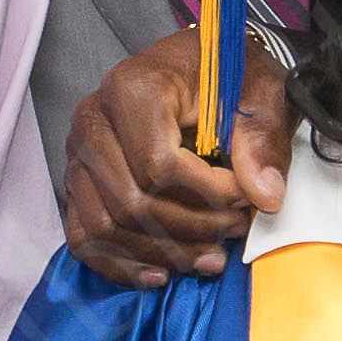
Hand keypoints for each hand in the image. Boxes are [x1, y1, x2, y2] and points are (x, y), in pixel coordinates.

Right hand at [59, 31, 292, 287]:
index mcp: (134, 88)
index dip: (209, 195)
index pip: (160, 166)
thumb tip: (264, 197)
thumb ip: (262, 141)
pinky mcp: (77, 179)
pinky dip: (120, 263)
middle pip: (131, 202)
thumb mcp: (260, 92)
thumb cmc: (230, 75)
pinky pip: (84, 235)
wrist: (203, 65)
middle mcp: (94, 118)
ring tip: (210, 257)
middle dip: (191, 229)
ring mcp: (78, 152)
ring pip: (106, 225)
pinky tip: (160, 275)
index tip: (246, 197)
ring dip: (162, 253)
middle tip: (234, 231)